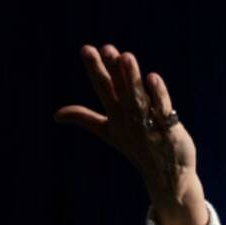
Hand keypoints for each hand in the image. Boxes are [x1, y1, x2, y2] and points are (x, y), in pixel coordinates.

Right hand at [53, 44, 200, 209]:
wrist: (167, 176)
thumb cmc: (138, 149)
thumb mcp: (109, 132)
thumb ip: (85, 119)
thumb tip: (56, 114)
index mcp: (115, 116)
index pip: (104, 88)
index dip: (96, 69)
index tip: (87, 48)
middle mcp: (130, 119)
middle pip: (120, 90)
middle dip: (112, 70)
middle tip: (105, 48)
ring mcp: (149, 125)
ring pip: (139, 98)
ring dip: (132, 79)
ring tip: (126, 57)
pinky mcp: (169, 130)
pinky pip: (163, 110)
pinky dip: (158, 95)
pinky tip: (153, 78)